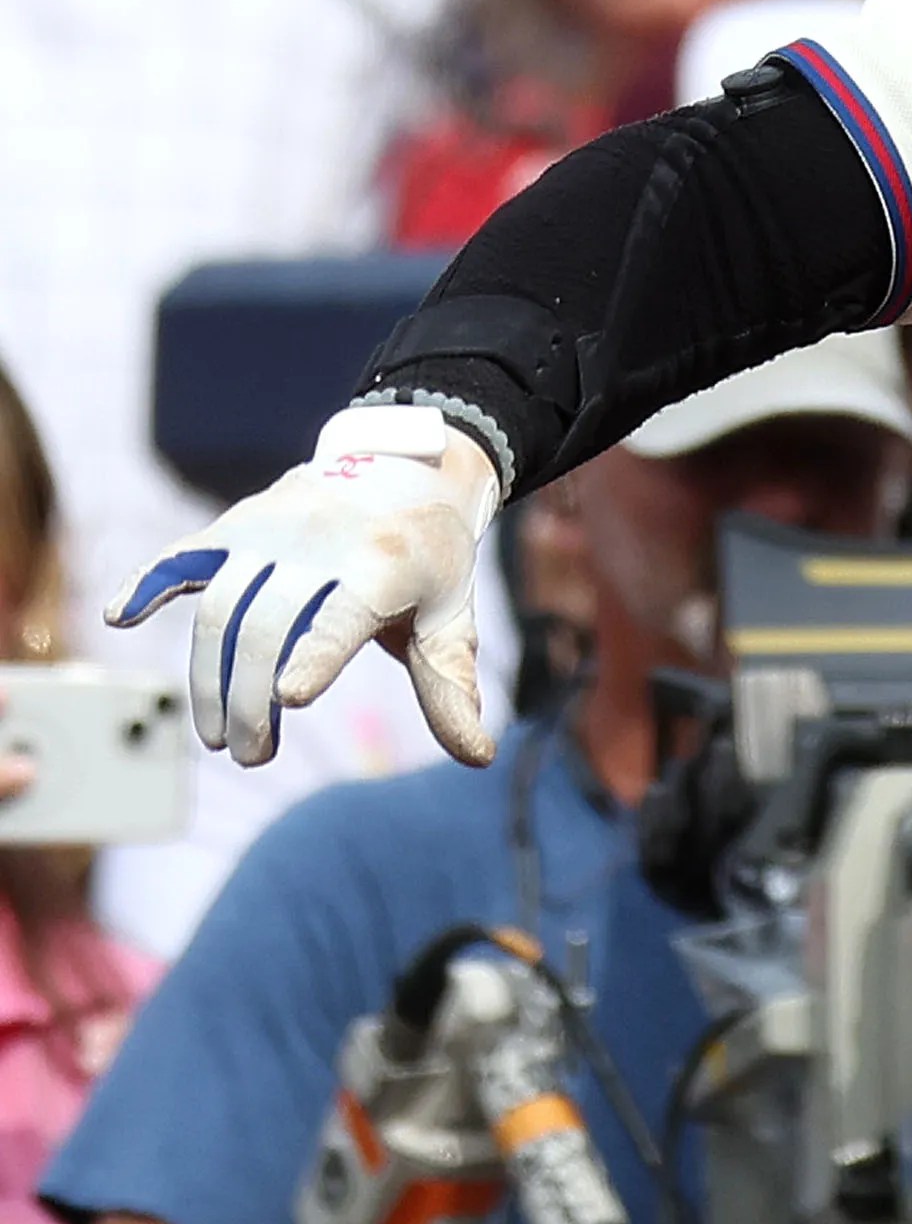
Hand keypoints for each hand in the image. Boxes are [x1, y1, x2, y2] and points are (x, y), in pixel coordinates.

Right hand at [112, 407, 500, 770]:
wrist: (412, 466)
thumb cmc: (433, 556)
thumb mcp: (452, 615)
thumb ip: (450, 685)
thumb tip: (478, 758)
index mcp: (384, 566)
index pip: (343, 617)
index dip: (317, 656)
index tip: (290, 698)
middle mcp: (323, 544)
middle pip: (265, 628)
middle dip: (249, 700)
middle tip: (250, 755)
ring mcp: (274, 531)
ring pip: (220, 608)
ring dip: (208, 679)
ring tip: (218, 737)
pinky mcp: (239, 524)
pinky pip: (186, 554)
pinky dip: (149, 581)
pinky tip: (122, 616)